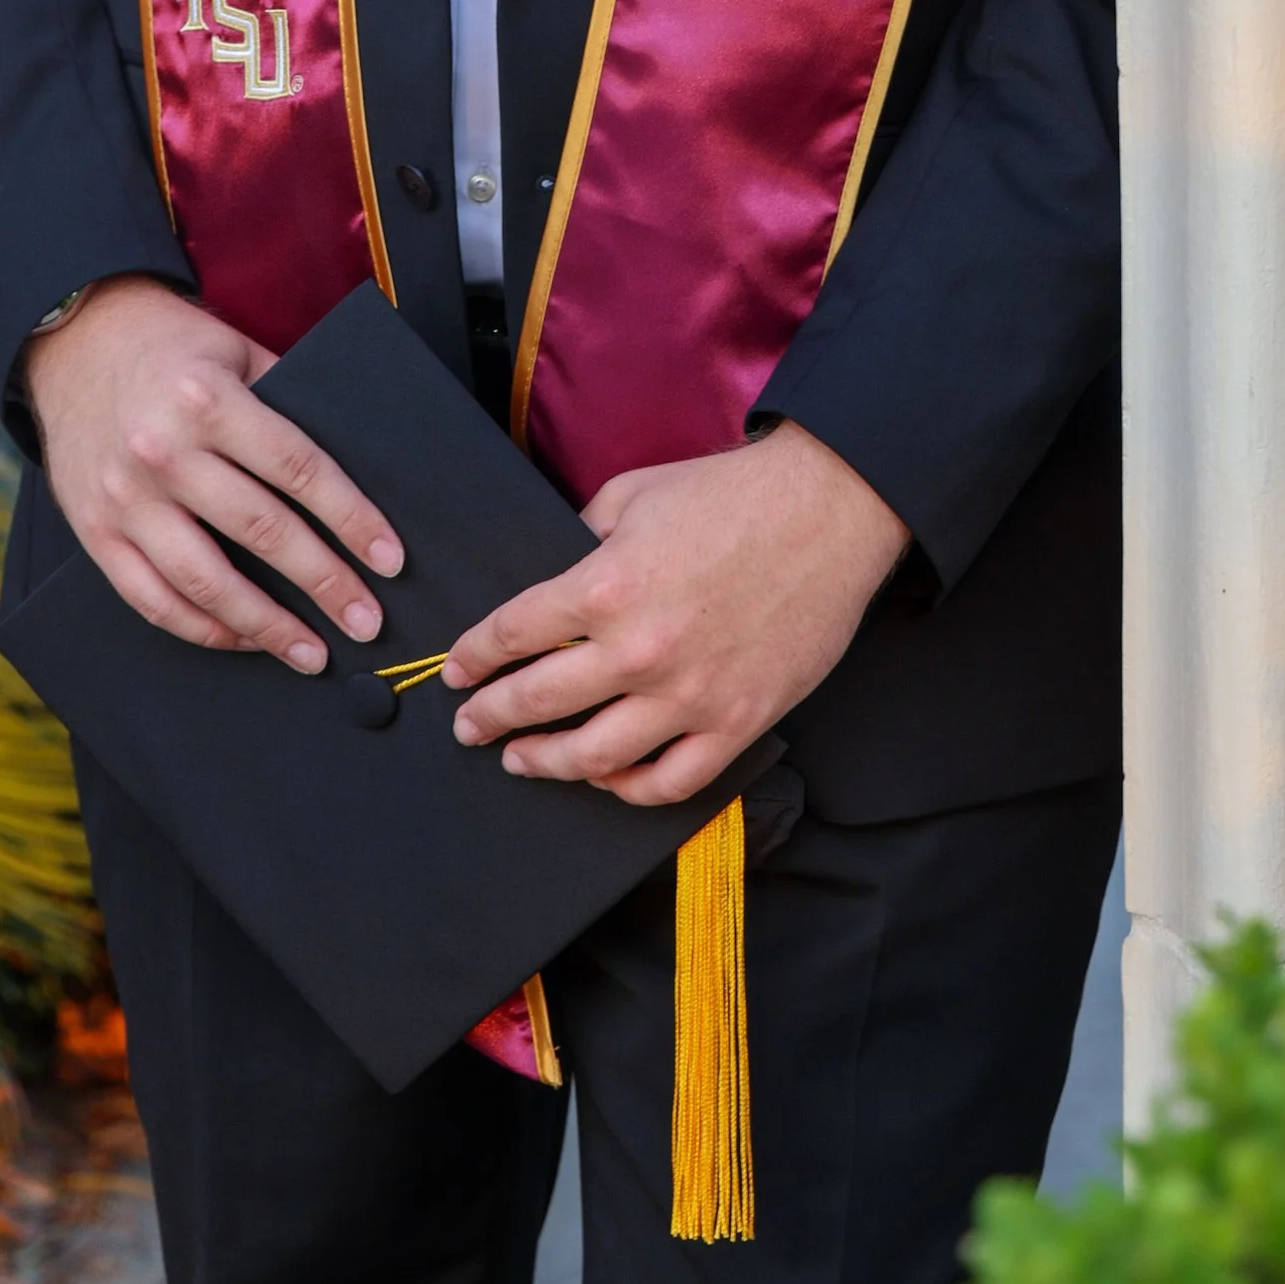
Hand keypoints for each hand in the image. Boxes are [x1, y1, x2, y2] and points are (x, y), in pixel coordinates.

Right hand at [23, 276, 401, 670]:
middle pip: (262, 531)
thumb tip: (355, 467)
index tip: (388, 557)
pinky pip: (152, 599)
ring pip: (206, 581)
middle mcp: (164, 451)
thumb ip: (286, 400)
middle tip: (366, 621)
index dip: (351, 518)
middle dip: (324, 583)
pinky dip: (203, 628)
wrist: (75, 342)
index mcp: (209, 400)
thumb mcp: (235, 349)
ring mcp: (125, 498)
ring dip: (267, 626)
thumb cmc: (170, 346)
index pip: (298, 469)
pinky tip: (244, 639)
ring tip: (312, 653)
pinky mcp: (95, 532)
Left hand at [440, 422, 908, 805]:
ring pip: (593, 757)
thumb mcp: (632, 495)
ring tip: (522, 759)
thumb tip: (553, 577)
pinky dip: (627, 788)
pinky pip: (669, 781)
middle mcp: (639, 649)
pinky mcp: (737, 722)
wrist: (828, 510)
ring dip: (545, 762)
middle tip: (469, 725)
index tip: (456, 671)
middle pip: (537, 703)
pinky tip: (606, 777)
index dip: (474, 656)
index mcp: (605, 585)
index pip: (513, 634)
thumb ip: (582, 539)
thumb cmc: (729, 495)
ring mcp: (689, 695)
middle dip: (490, 718)